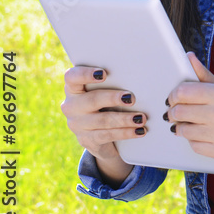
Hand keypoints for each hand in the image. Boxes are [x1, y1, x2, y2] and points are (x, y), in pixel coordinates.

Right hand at [61, 66, 141, 183]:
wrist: (98, 134)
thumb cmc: (105, 103)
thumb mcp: (105, 91)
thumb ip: (113, 83)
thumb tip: (137, 78)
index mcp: (74, 88)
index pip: (72, 77)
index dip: (86, 74)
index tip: (104, 73)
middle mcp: (72, 105)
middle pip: (92, 99)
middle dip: (113, 98)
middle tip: (131, 98)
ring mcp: (77, 124)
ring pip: (102, 120)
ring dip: (124, 119)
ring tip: (141, 118)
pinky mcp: (86, 139)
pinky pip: (107, 135)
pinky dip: (126, 132)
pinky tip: (139, 130)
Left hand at [167, 53, 213, 165]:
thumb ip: (203, 74)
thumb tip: (188, 57)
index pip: (183, 92)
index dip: (173, 95)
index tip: (174, 98)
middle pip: (179, 112)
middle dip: (174, 112)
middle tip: (176, 112)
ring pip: (183, 130)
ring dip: (182, 127)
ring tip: (190, 123)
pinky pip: (194, 145)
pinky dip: (194, 140)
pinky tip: (202, 134)